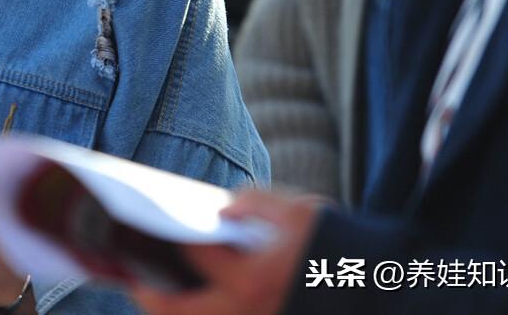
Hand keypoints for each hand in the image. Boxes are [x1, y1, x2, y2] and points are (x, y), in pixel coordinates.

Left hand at [132, 189, 322, 314]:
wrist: (375, 289)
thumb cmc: (336, 247)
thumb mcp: (300, 212)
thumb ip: (257, 203)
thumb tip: (224, 207)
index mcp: (251, 279)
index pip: (194, 255)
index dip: (169, 238)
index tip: (148, 224)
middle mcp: (246, 311)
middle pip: (178, 312)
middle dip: (149, 296)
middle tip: (132, 277)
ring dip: (172, 310)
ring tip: (152, 288)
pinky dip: (199, 311)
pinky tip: (187, 295)